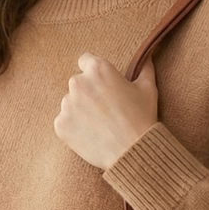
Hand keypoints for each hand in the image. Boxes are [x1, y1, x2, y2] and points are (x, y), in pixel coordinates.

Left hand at [54, 51, 158, 169]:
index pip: (85, 61)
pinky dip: (74, 128)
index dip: (95, 73)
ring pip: (70, 103)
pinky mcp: (60, 125)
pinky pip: (64, 122)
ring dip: (80, 111)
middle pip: (78, 83)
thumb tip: (147, 57)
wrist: (132, 151)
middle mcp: (78, 83)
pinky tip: (91, 135)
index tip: (102, 85)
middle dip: (88, 93)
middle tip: (104, 110)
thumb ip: (144, 68)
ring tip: (99, 125)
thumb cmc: (141, 118)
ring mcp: (67, 104)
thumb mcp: (147, 89)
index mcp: (98, 69)